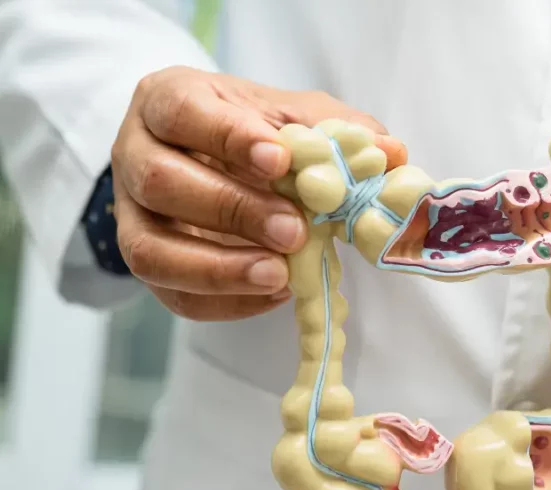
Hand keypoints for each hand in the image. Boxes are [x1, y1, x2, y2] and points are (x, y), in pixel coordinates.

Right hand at [110, 66, 406, 320]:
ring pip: (150, 250)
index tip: (280, 160)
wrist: (216, 161)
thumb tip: (391, 153)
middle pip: (161, 182)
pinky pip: (172, 295)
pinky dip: (225, 301)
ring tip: (279, 275)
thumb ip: (337, 131)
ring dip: (219, 269)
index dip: (227, 137)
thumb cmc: (256, 133)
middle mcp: (135, 155)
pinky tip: (273, 292)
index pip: (181, 112)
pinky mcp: (148, 265)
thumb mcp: (294, 115)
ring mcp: (133, 217)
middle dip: (232, 210)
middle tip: (293, 231)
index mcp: (167, 101)